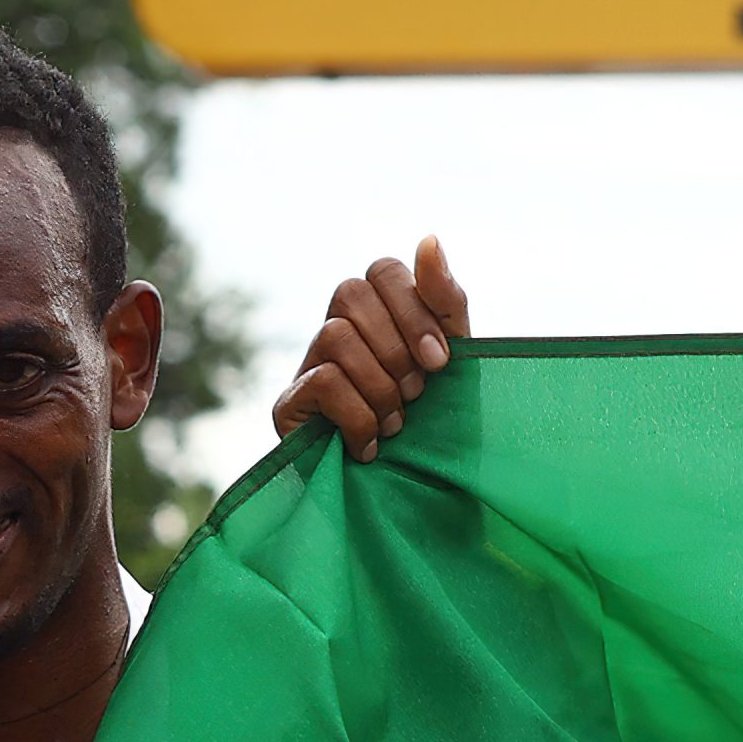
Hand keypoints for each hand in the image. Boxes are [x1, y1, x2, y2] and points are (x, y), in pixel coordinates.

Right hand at [273, 237, 471, 462]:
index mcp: (378, 315)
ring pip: (335, 335)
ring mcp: (307, 367)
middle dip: (396, 346)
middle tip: (417, 393)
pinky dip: (359, 415)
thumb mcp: (454, 362)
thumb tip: (428, 239)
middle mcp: (337, 332)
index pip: (382, 271)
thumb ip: (445, 301)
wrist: (416, 502)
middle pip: (351, 292)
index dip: (413, 309)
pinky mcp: (288, 407)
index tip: (441, 362)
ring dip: (380, 385)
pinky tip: (370, 446)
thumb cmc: (437, 429)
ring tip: (396, 425)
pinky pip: (323, 380)